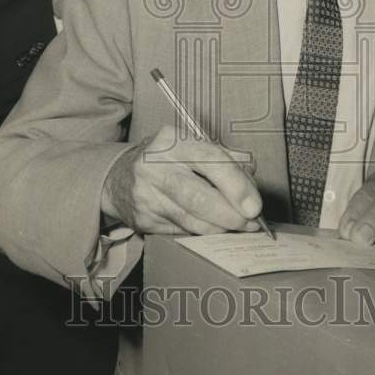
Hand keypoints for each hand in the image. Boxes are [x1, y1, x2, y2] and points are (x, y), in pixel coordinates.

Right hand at [100, 126, 262, 235]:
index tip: (255, 205)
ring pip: (192, 220)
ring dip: (221, 228)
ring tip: (239, 226)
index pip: (210, 159)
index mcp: (171, 141)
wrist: (119, 178)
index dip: (236, 185)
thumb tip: (251, 182)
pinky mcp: (143, 220)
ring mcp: (146, 196)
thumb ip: (223, 159)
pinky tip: (213, 227)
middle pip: (199, 197)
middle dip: (231, 215)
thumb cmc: (167, 160)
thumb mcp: (190, 147)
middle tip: (252, 223)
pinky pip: (182, 231)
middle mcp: (154, 167)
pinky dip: (203, 232)